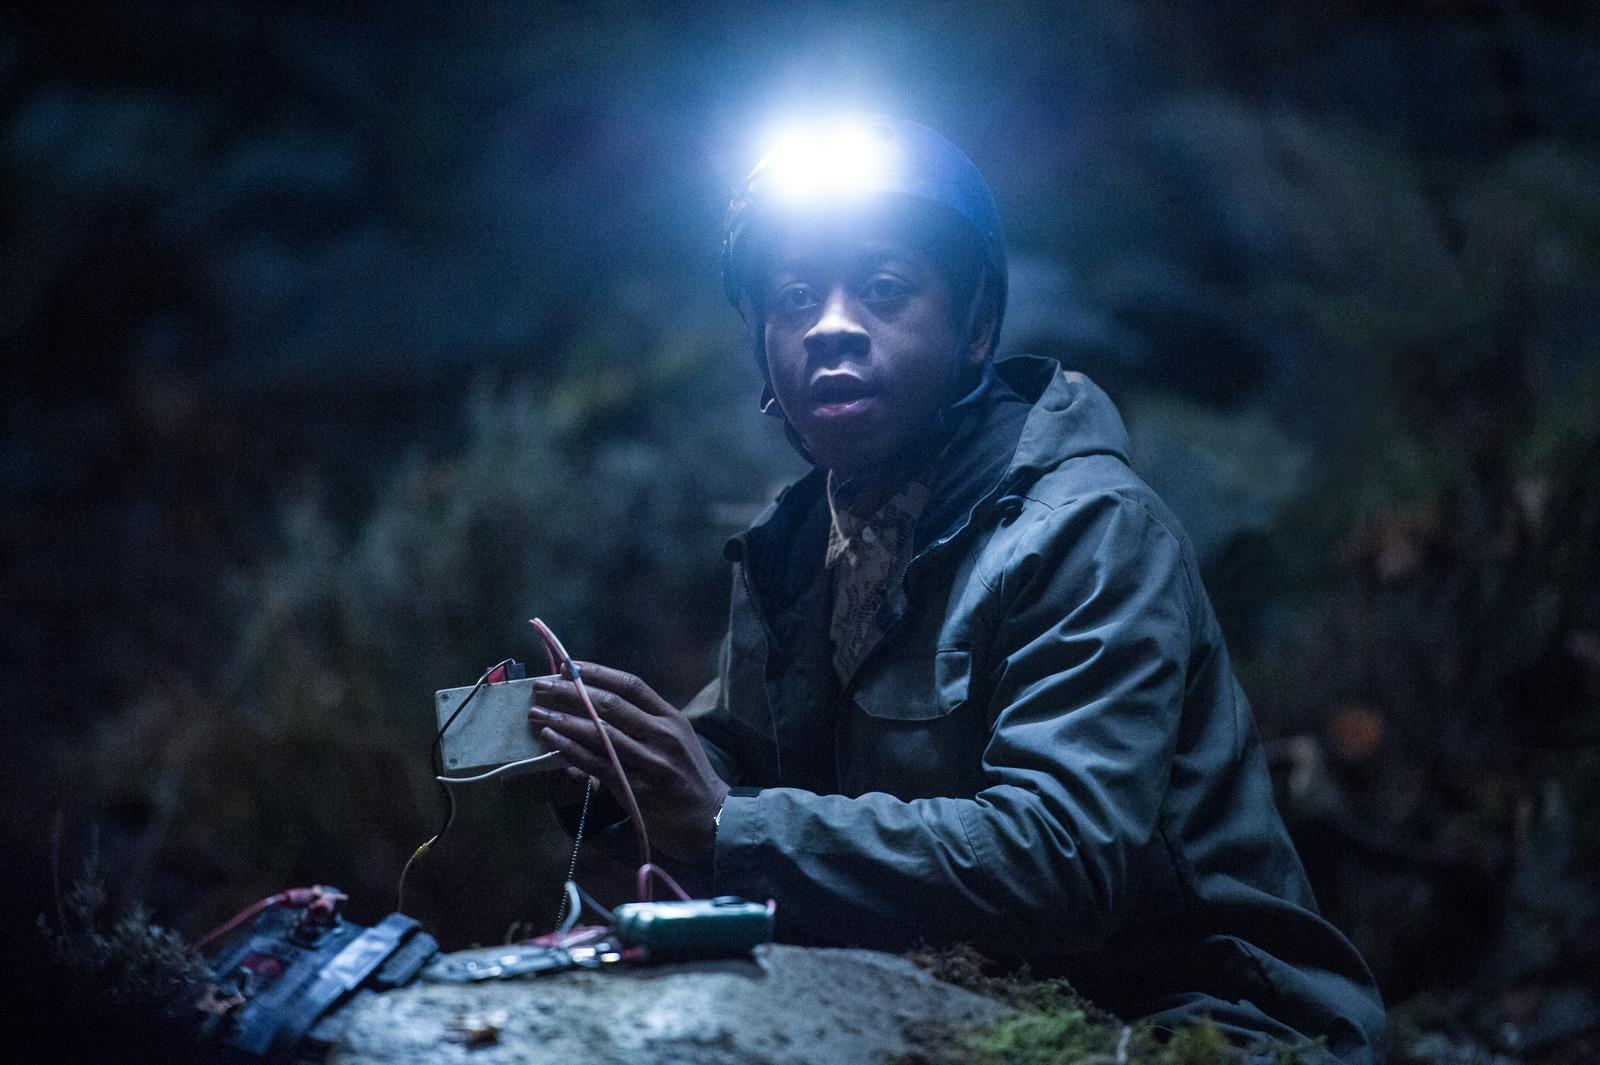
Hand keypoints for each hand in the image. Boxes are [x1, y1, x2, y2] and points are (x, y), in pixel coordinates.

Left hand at [528, 663, 729, 868]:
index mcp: (671, 718)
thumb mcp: (677, 740)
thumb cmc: (689, 777)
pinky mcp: (636, 789)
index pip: (631, 685)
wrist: (712, 820)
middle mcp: (661, 736)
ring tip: (537, 713)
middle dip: (571, 692)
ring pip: (600, 733)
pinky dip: (571, 750)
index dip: (597, 672)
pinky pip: (596, 765)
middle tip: (542, 686)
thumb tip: (599, 707)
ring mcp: (649, 763)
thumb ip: (646, 722)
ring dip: (563, 720)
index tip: (569, 665)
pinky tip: (552, 740)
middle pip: (610, 705)